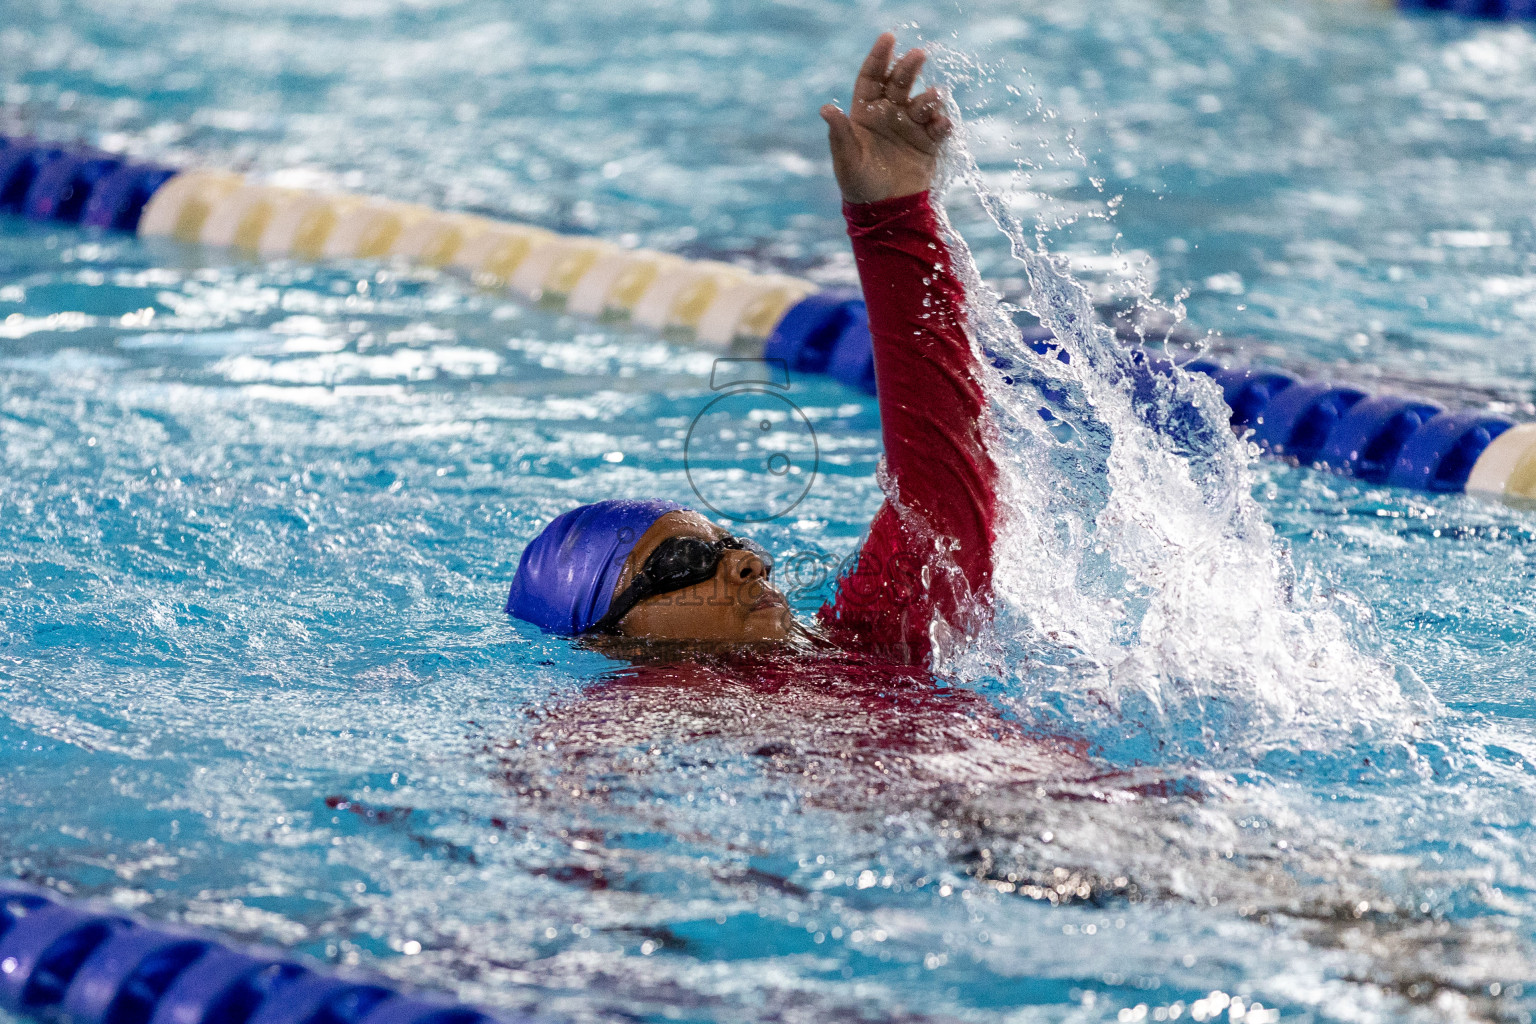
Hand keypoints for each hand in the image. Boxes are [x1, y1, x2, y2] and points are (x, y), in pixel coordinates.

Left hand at [821, 33, 952, 204]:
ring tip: (933, 97)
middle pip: (899, 83)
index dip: (879, 57)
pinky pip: (938, 127)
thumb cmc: (859, 185)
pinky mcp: (928, 143)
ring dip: (929, 97)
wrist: (885, 212)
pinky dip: (942, 123)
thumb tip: (826, 109)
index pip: (872, 78)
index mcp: (865, 113)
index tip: (889, 37)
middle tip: (918, 55)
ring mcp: (910, 126)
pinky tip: (942, 124)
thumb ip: (840, 134)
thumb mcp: (846, 161)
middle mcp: (889, 114)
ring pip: (922, 102)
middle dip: (908, 68)